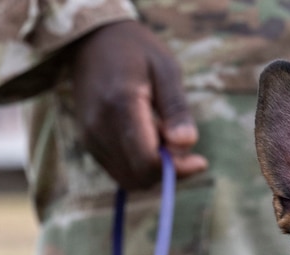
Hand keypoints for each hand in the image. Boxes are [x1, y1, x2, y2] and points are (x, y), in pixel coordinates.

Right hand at [68, 21, 208, 188]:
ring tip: (162, 133)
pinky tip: (148, 137)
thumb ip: (176, 109)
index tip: (200, 161)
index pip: (148, 161)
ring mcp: (90, 137)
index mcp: (120, 105)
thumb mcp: (166, 69)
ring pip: (129, 179)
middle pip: (139, 177)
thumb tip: (186, 144)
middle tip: (181, 142)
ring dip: (153, 169)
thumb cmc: (135, 50)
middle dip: (168, 171)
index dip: (177, 170)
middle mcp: (99, 127)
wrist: (91, 40)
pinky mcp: (88, 143)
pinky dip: (139, 165)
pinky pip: (119, 171)